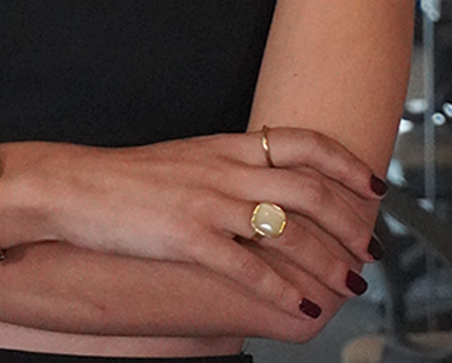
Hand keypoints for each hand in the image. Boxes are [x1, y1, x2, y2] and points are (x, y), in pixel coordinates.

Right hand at [13, 126, 383, 319]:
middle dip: (350, 222)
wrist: (76, 187)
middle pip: (308, 187)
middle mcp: (224, 168)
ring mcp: (207, 201)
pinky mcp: (186, 236)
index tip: (375, 188)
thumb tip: (271, 187)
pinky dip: (280, 289)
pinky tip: (300, 309)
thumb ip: (230, 169)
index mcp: (227, 146)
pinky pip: (246, 266)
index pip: (303, 142)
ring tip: (350, 287)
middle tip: (373, 250)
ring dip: (328, 262)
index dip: (346, 164)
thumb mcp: (189, 160)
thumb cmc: (130, 179)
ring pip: (288, 230)